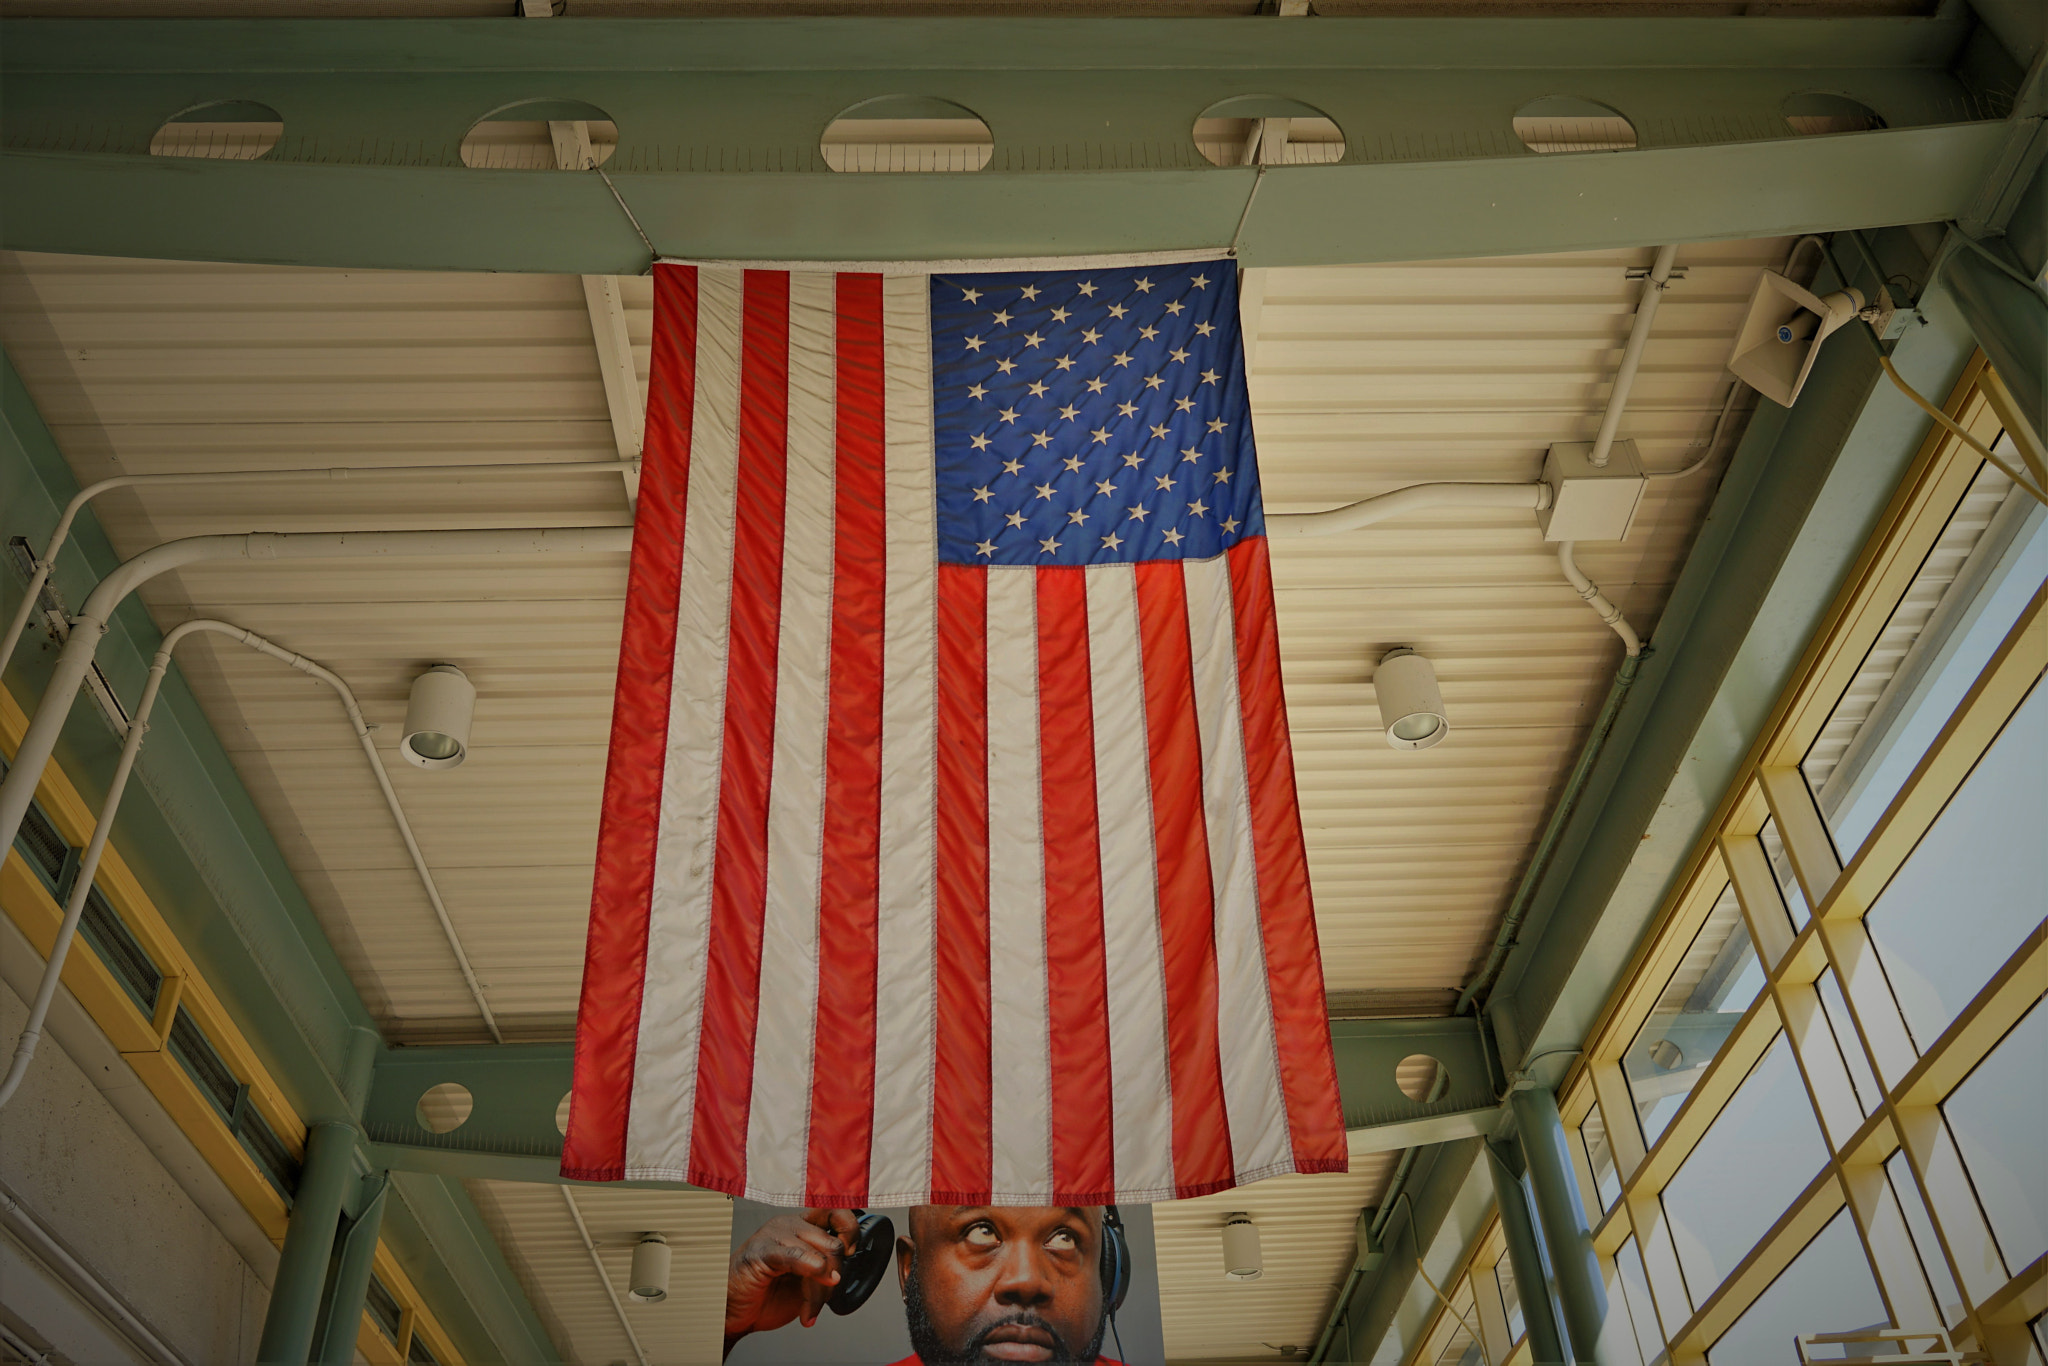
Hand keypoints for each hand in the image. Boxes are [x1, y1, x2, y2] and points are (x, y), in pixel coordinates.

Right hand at [723, 1208, 859, 1353]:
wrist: (734, 1312)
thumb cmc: (767, 1294)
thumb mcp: (806, 1282)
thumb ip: (826, 1271)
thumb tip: (845, 1270)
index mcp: (803, 1226)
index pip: (838, 1213)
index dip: (850, 1232)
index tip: (850, 1254)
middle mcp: (791, 1224)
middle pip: (833, 1244)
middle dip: (834, 1278)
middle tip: (822, 1300)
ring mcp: (775, 1235)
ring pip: (819, 1256)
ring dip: (819, 1291)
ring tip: (810, 1310)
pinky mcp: (762, 1251)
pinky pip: (795, 1257)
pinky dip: (808, 1282)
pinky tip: (806, 1307)